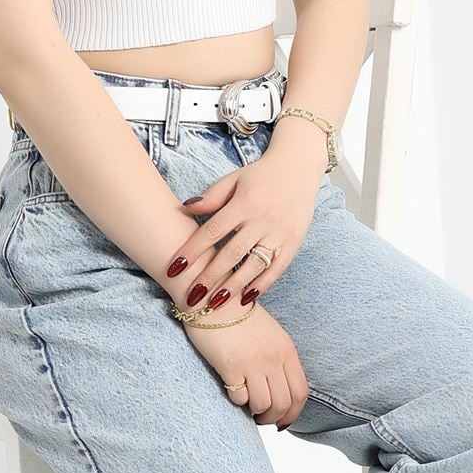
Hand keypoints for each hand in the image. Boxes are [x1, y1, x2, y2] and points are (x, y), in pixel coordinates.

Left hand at [165, 137, 322, 313]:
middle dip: (210, 277)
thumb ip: (212, 196)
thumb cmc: (259, 175)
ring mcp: (280, 233)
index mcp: (244, 202)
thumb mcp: (234, 179)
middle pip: (231, 253)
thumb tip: (186, 209)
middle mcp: (262, 219)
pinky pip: (276, 269)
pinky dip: (262, 285)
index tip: (174, 267)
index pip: (213, 231)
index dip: (192, 250)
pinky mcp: (294, 242)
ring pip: (253, 265)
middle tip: (191, 297)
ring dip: (233, 287)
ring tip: (214, 305)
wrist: (298, 167)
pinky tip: (245, 299)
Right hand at [179, 298, 308, 427]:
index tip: (283, 421)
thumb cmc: (238, 316)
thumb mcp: (270, 334)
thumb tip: (280, 390)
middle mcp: (273, 358)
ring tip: (248, 407)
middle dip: (274, 418)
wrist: (213, 298)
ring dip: (256, 413)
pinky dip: (237, 401)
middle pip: (284, 404)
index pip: (300, 393)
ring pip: (263, 405)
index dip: (293, 413)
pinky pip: (239, 398)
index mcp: (286, 350)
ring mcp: (252, 362)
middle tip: (262, 418)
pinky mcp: (230, 365)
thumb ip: (279, 359)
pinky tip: (232, 390)